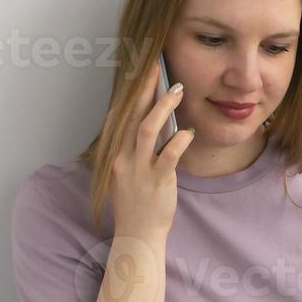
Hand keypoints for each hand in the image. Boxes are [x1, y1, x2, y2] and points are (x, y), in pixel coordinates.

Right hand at [108, 59, 196, 238]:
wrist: (138, 234)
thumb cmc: (136, 202)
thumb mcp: (126, 172)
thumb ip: (135, 149)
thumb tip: (152, 122)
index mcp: (114, 154)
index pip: (118, 116)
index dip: (128, 93)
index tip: (138, 74)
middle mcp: (122, 158)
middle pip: (131, 115)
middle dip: (144, 89)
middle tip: (156, 67)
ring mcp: (138, 169)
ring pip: (147, 129)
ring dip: (163, 107)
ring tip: (177, 90)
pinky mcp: (157, 181)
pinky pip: (168, 155)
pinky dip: (179, 140)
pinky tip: (188, 132)